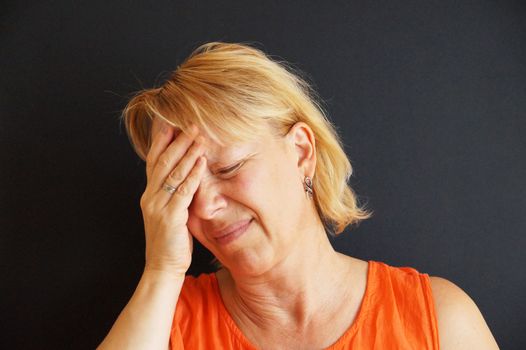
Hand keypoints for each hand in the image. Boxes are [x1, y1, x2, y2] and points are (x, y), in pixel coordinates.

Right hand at [139, 120, 206, 277]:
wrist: (162, 267)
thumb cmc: (169, 241)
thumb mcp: (168, 213)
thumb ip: (173, 194)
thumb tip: (186, 177)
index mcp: (149, 194)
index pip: (154, 161)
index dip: (161, 141)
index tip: (170, 122)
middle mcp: (151, 196)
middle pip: (163, 161)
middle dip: (178, 140)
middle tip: (190, 123)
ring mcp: (159, 206)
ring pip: (173, 172)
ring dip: (187, 151)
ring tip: (199, 135)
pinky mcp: (170, 217)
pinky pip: (183, 190)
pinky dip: (193, 174)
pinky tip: (202, 161)